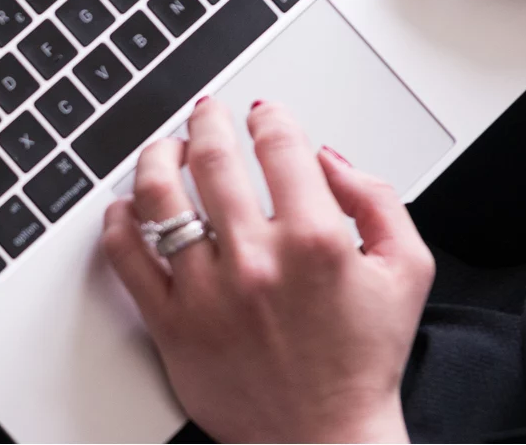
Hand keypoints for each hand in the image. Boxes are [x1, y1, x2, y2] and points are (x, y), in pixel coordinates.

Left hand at [100, 98, 433, 442]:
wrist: (324, 437)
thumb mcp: (406, 270)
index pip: (278, 147)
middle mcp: (256, 261)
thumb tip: (327, 158)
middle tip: (205, 113)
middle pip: (211, 159)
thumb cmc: (363, 360)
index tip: (262, 114)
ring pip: (160, 196)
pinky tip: (129, 206)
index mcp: (316, 241)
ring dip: (157, 157)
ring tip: (165, 150)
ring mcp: (207, 292)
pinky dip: (119, 219)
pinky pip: (127, 255)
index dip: (268, 118)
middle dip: (206, 122)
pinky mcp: (171, 323)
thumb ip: (376, 199)